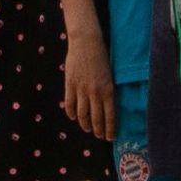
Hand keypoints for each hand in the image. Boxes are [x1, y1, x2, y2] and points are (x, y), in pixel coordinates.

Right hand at [61, 24, 115, 140]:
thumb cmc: (102, 57)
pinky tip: (74, 118)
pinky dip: (71, 114)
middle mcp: (95, 93)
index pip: (110, 116)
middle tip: (100, 137)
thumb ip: (108, 91)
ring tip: (88, 130)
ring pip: (82, 114)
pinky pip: (69, 104)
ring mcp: (81, 90)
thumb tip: (107, 106)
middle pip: (96, 118)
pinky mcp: (70, 85)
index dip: (110, 129)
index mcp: (108, 90)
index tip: (111, 137)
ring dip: (85, 125)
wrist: (86, 43)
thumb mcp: (110, 75)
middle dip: (99, 131)